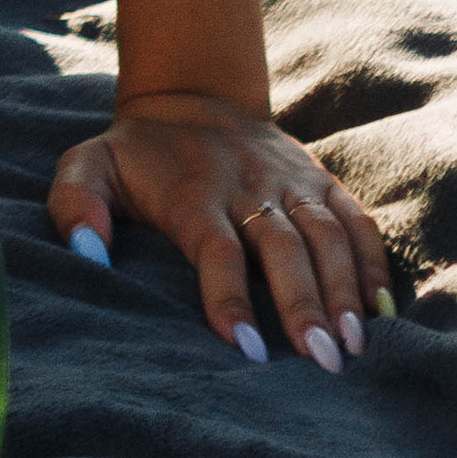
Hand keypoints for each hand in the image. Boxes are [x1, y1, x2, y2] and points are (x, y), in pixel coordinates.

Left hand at [50, 90, 392, 367]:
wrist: (191, 95)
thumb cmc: (135, 152)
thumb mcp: (87, 165)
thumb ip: (76, 203)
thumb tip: (86, 254)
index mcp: (193, 193)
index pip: (217, 250)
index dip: (230, 298)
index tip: (245, 349)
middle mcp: (248, 187)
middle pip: (283, 248)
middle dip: (304, 306)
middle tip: (323, 362)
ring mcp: (290, 182)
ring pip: (326, 236)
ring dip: (344, 291)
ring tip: (355, 347)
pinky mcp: (319, 180)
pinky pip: (355, 221)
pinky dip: (372, 264)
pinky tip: (380, 311)